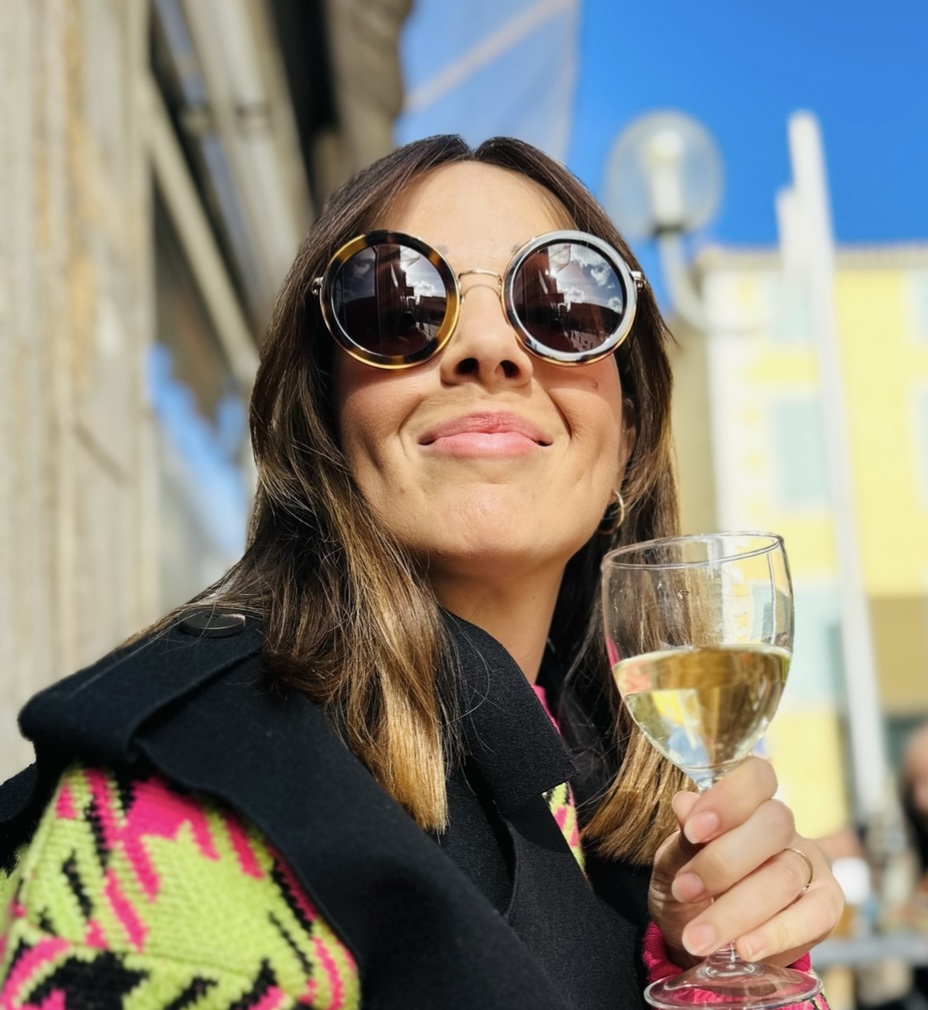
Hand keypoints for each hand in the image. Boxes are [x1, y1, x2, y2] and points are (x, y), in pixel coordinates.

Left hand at [648, 756, 843, 967]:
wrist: (700, 934)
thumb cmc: (688, 886)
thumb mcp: (674, 862)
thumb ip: (684, 837)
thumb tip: (684, 804)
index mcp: (747, 802)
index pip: (757, 775)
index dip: (729, 798)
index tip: (693, 829)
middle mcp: (782, 827)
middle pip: (773, 826)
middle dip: (723, 862)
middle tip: (684, 890)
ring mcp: (808, 864)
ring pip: (786, 875)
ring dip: (737, 910)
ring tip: (699, 937)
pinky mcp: (826, 906)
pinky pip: (815, 916)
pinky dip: (777, 934)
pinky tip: (744, 949)